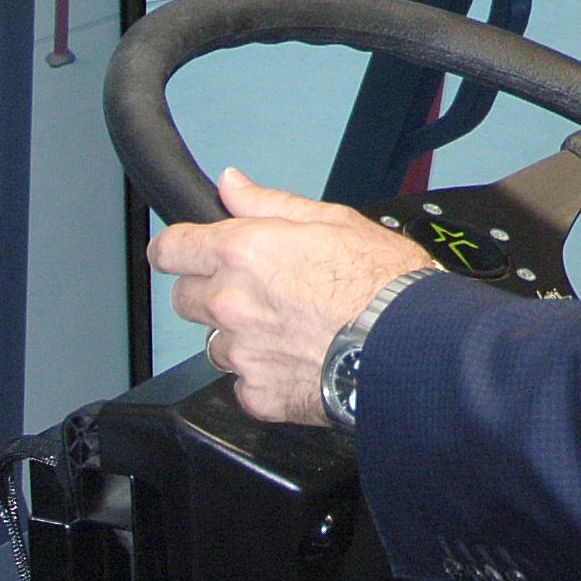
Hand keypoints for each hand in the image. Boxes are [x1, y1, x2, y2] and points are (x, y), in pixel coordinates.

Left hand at [150, 171, 432, 426]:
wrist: (411, 346)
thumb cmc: (383, 283)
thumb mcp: (333, 220)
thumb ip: (268, 204)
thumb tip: (232, 185)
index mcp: (242, 252)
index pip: (169, 249)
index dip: (177, 249)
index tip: (187, 253)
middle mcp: (230, 303)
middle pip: (184, 299)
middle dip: (210, 291)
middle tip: (259, 291)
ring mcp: (241, 353)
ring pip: (214, 344)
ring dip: (239, 337)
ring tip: (290, 330)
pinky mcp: (258, 395)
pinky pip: (243, 384)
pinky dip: (263, 376)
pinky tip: (300, 361)